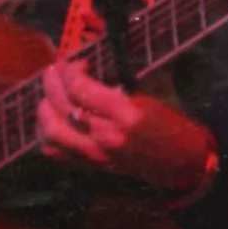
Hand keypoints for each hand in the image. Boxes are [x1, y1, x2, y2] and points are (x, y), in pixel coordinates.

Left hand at [35, 58, 216, 198]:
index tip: (79, 62)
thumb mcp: (150, 98)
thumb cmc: (172, 126)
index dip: (72, 70)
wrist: (183, 162)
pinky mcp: (91, 166)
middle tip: (56, 70)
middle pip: (61, 105)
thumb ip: (117, 86)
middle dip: (53, 82)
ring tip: (50, 93)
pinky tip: (52, 119)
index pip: (80, 88)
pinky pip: (55, 152)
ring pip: (51, 131)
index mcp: (125, 114)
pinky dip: (46, 134)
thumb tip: (89, 70)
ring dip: (44, 107)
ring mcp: (95, 154)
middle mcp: (105, 136)